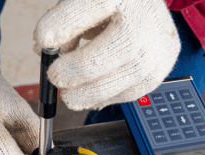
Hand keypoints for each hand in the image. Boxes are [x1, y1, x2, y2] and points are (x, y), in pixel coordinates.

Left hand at [34, 0, 180, 109]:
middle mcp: (146, 16)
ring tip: (70, 96)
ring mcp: (159, 43)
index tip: (42, 39)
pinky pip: (134, 90)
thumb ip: (63, 26)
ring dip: (92, 92)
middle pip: (123, 46)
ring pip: (131, 75)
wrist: (142, 10)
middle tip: (56, 79)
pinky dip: (107, 96)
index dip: (66, 24)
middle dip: (82, 69)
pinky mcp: (162, 67)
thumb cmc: (106, 8)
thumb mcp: (81, 6)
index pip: (95, 4)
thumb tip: (42, 52)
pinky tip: (91, 94)